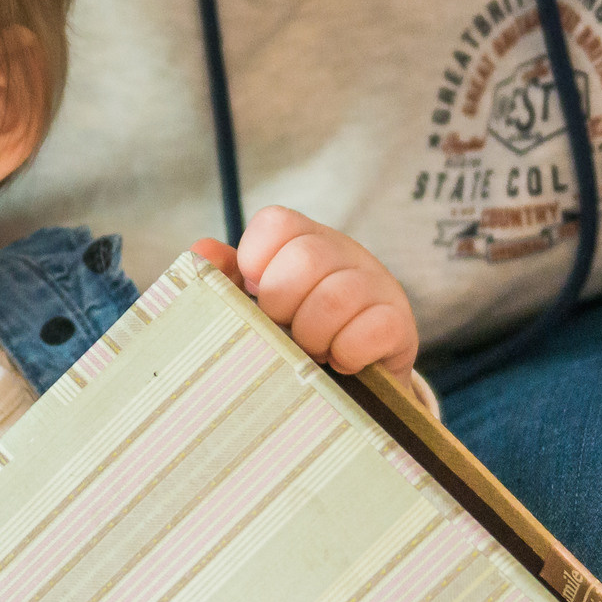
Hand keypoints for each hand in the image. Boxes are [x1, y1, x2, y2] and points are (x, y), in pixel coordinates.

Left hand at [192, 206, 418, 375]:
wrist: (354, 378)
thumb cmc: (296, 332)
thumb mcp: (257, 304)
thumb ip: (225, 279)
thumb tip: (203, 252)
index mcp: (304, 240)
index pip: (275, 224)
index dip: (256, 263)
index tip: (257, 295)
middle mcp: (344, 253)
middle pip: (305, 258)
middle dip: (283, 305)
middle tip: (286, 330)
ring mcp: (376, 285)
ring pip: (336, 297)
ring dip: (313, 335)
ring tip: (313, 352)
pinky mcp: (399, 324)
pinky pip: (372, 329)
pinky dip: (347, 353)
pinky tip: (342, 362)